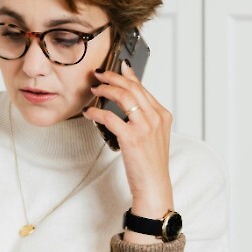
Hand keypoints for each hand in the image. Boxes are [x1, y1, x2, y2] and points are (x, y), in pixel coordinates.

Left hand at [83, 60, 173, 243]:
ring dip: (105, 89)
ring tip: (94, 89)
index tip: (118, 66)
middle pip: (132, 87)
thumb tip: (125, 102)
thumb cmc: (150, 163)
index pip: (143, 88)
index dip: (128, 75)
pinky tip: (89, 112)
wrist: (154, 185)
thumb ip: (143, 117)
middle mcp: (156, 117)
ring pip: (123, 96)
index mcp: (163, 115)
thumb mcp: (153, 135)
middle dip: (113, 77)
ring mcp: (145, 126)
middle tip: (99, 74)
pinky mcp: (132, 137)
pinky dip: (97, 111)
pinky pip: (110, 117)